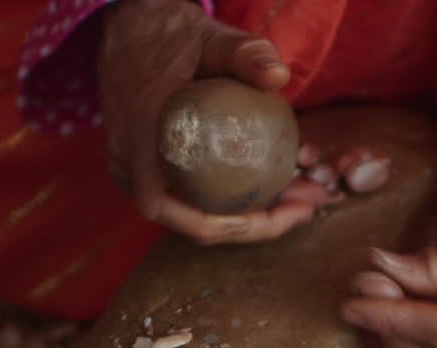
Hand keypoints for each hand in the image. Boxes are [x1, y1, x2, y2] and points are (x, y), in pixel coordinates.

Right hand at [98, 0, 314, 243]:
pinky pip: (192, 200)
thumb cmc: (168, 36)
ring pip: (195, 215)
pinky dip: (233, 201)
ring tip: (302, 199)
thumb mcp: (210, 38)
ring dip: (249, 216)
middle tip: (307, 206)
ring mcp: (136, 174)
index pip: (163, 206)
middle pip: (191, 222)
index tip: (271, 214)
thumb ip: (244, 53)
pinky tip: (275, 187)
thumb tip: (279, 75)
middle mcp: (130, 167)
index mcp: (137, 139)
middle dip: (254, 225)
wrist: (129, 33)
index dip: (215, 224)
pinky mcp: (150, 174)